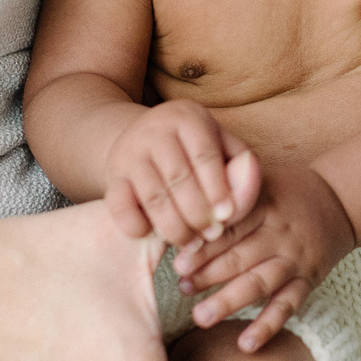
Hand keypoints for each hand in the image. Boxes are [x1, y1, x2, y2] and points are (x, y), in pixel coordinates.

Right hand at [106, 99, 253, 246]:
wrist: (140, 139)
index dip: (218, 188)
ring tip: (191, 243)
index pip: (204, 155)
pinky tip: (153, 235)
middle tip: (211, 235)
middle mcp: (154, 130)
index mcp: (187, 117)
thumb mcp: (221, 146)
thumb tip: (247, 186)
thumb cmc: (193, 149)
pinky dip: (136, 226)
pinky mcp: (112, 177)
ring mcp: (129, 153)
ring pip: (153, 196)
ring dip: (174, 227)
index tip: (228, 215)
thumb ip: (241, 167)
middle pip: (178, 178)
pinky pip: (120, 207)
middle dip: (198, 214)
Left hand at [170, 164, 355, 352]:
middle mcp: (281, 233)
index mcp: (265, 204)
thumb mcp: (261, 178)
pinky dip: (268, 326)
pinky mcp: (308, 281)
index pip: (231, 226)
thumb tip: (181, 203)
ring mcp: (296, 259)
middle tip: (181, 286)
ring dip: (230, 302)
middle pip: (241, 256)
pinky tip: (246, 344)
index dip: (204, 245)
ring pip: (260, 283)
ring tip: (201, 317)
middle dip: (208, 274)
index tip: (179, 260)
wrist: (340, 200)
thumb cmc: (286, 189)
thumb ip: (227, 186)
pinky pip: (287, 306)